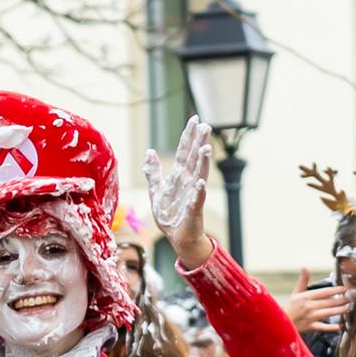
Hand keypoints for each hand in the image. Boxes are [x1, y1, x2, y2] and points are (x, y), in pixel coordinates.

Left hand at [144, 116, 214, 271]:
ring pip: (199, 175)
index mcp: (179, 176)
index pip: (185, 151)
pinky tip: (201, 183)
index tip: (195, 119)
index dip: (189, 136)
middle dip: (199, 142)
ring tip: (206, 148)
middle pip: (195, 158)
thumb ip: (153, 172)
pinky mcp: (193, 210)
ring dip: (203, 162)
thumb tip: (149, 152)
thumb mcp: (156, 190)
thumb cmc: (169, 215)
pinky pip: (197, 199)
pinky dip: (199, 191)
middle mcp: (188, 182)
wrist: (177, 237)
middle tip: (205, 126)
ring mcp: (193, 194)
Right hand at [281, 268, 351, 335]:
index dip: (335, 290)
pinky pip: (321, 327)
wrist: (283, 321)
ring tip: (348, 308)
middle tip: (350, 298)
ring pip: (327, 313)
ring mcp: (310, 317)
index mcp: (306, 296)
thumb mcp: (296, 292)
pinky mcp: (309, 326)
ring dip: (338, 310)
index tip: (344, 288)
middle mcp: (309, 306)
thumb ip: (303, 280)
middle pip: (328, 302)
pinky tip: (339, 327)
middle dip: (340, 300)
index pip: (324, 292)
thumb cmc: (291, 306)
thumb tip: (304, 266)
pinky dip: (330, 327)